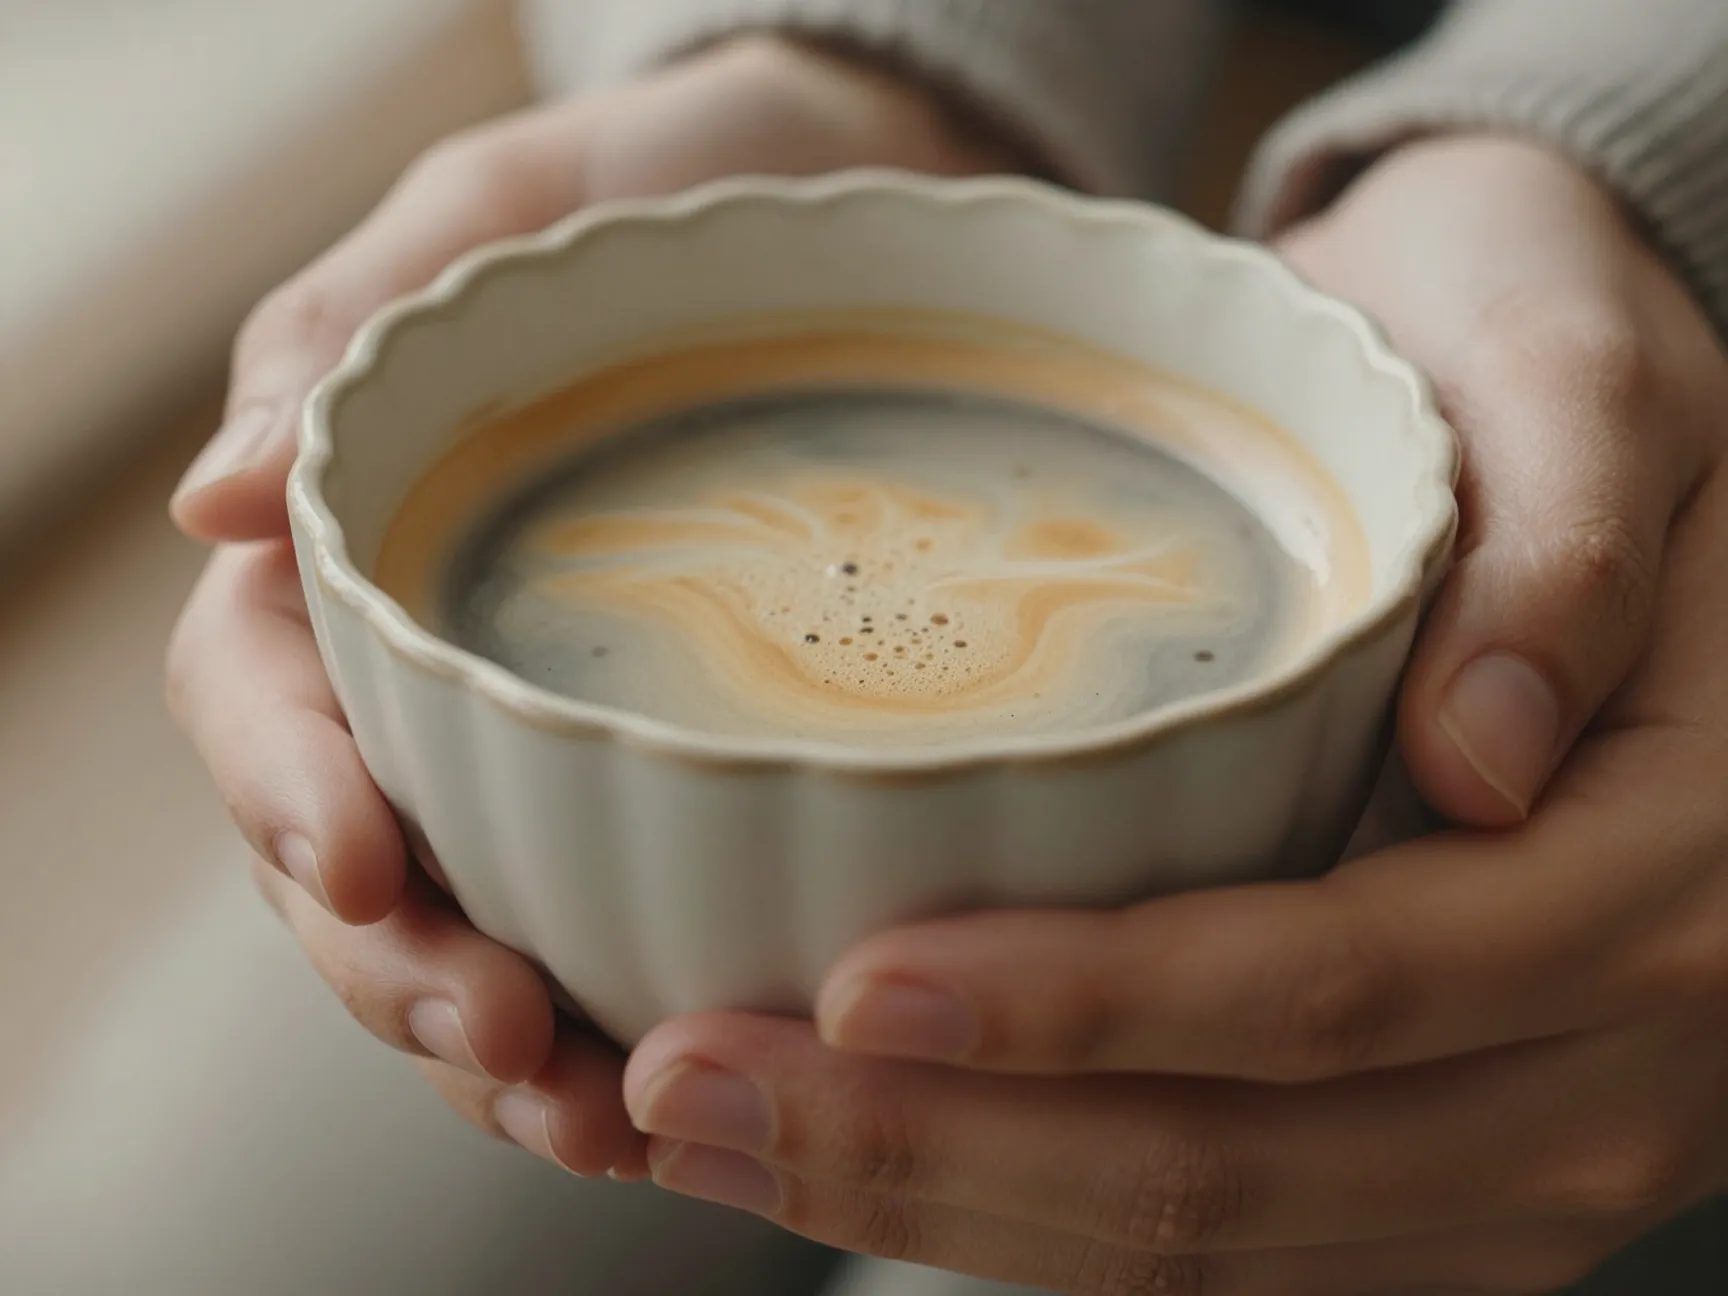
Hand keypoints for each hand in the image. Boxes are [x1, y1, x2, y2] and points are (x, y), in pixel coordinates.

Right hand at [166, 36, 1025, 1176]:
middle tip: (509, 1048)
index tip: (365, 870)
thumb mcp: (500, 213)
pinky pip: (615, 929)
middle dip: (407, 975)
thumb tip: (211, 498)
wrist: (845, 209)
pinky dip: (631, 1029)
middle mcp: (431, 672)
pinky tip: (687, 1093)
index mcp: (356, 549)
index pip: (266, 699)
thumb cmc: (657, 195)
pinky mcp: (669, 786)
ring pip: (474, 935)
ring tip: (601, 1127)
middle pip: (357, 867)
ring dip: (510, 1055)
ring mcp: (542, 744)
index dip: (293, 799)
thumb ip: (350, 340)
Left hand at [618, 138, 1727, 1291]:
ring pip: (1202, 1250)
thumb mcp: (1590, 385)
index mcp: (1653, 890)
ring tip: (708, 1133)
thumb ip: (1564, 549)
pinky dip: (1011, 1210)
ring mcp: (1503, 1147)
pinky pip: (1209, 1241)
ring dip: (937, 1204)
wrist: (1592, 479)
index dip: (1087, 1006)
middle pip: (1234, 1176)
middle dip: (935, 1152)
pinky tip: (853, 1150)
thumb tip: (1486, 748)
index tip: (855, 983)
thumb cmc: (1551, 379)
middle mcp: (1596, 1071)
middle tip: (684, 1091)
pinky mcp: (1414, 1160)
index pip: (1340, 984)